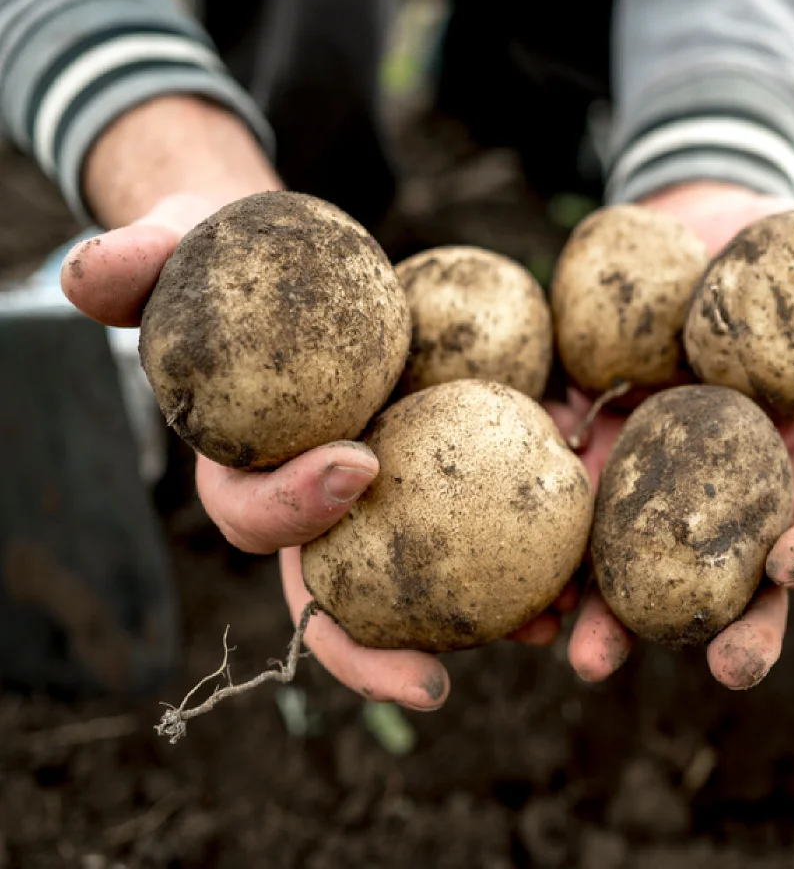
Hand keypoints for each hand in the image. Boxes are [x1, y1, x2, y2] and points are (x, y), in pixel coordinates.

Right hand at [61, 191, 584, 709]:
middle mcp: (310, 500)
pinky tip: (575, 557)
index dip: (292, 507)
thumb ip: (133, 268)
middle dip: (376, 642)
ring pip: (413, 576)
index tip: (357, 463)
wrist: (291, 257)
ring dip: (474, 618)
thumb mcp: (178, 246)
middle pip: (334, 590)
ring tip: (541, 631)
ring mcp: (376, 494)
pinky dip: (521, 546)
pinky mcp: (432, 467)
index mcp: (244, 466)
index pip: (252, 514)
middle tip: (434, 674)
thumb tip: (89, 273)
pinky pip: (475, 517)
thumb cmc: (228, 259)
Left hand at [545, 181, 793, 689]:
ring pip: (637, 567)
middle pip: (731, 574)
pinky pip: (564, 513)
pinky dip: (547, 559)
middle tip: (721, 667)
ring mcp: (647, 478)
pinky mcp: (585, 453)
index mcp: (788, 448)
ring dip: (616, 620)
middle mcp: (718, 484)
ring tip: (588, 657)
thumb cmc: (762, 243)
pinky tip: (525, 596)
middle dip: (732, 626)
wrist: (672, 231)